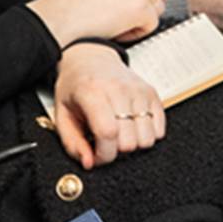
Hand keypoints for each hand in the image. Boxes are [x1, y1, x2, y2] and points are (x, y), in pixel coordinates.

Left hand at [52, 42, 165, 167]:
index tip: (96, 155)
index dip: (103, 155)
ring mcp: (138, 90)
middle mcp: (118, 89)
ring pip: (147, 139)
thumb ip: (72, 143)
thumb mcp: (62, 114)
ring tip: (119, 133)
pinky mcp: (152, 93)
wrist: (90, 58)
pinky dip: (147, 135)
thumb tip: (89, 163)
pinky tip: (131, 126)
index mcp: (92, 92)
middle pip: (129, 141)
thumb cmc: (75, 86)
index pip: (107, 133)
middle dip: (116, 150)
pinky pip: (159, 130)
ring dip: (133, 144)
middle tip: (105, 141)